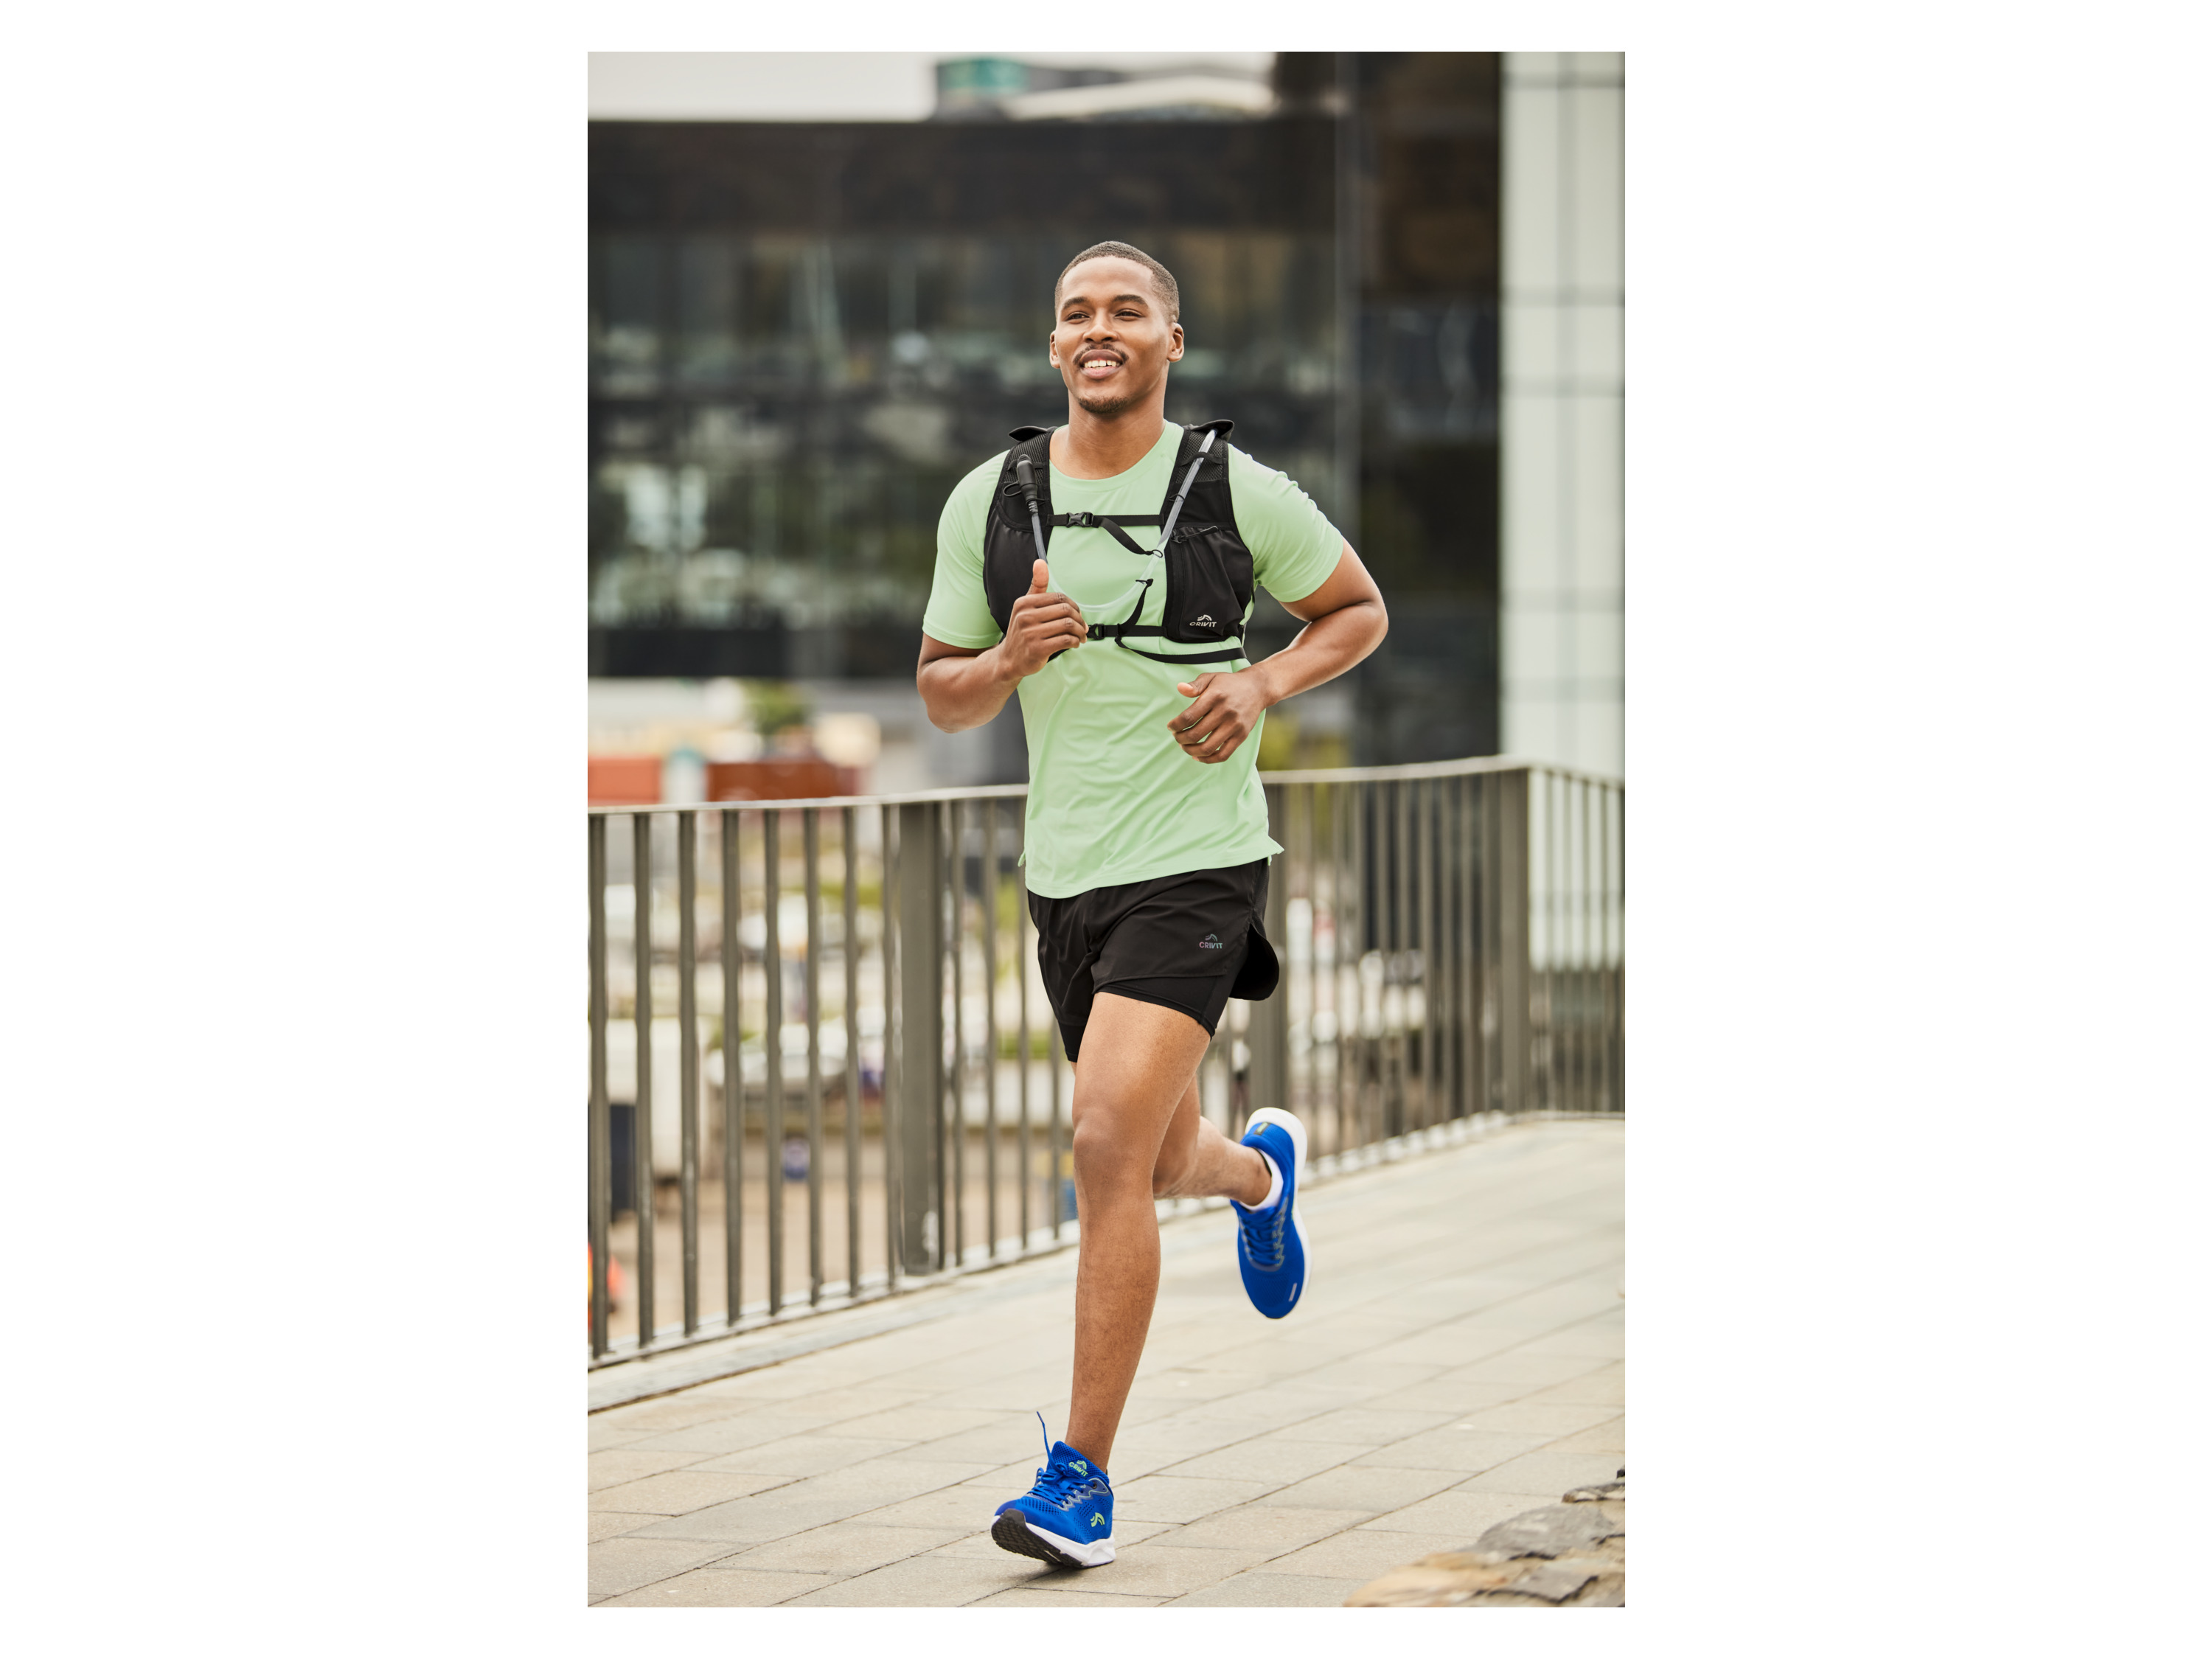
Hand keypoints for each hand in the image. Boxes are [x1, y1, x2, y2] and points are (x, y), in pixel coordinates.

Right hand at [996, 560, 1084, 678]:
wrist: (1009, 659)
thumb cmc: (1022, 632)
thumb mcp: (1025, 607)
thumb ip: (1037, 586)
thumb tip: (1040, 562)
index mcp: (1024, 603)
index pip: (1059, 598)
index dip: (1073, 606)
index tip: (1077, 615)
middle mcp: (1025, 616)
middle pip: (1065, 611)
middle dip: (1079, 619)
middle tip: (1083, 628)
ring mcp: (1030, 633)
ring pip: (1068, 625)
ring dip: (1080, 632)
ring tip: (1081, 636)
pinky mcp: (1037, 649)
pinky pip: (1065, 640)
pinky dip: (1075, 642)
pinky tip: (1075, 643)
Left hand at [1168, 669, 1271, 762]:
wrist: (1257, 688)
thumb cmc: (1229, 684)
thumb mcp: (1211, 678)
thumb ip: (1195, 685)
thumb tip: (1179, 688)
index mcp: (1214, 697)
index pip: (1189, 717)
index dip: (1175, 725)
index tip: (1171, 726)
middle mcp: (1225, 712)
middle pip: (1195, 734)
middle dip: (1180, 739)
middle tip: (1177, 737)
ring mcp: (1234, 726)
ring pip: (1207, 748)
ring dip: (1190, 751)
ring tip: (1185, 747)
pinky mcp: (1241, 736)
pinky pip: (1223, 755)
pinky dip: (1208, 759)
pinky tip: (1197, 756)